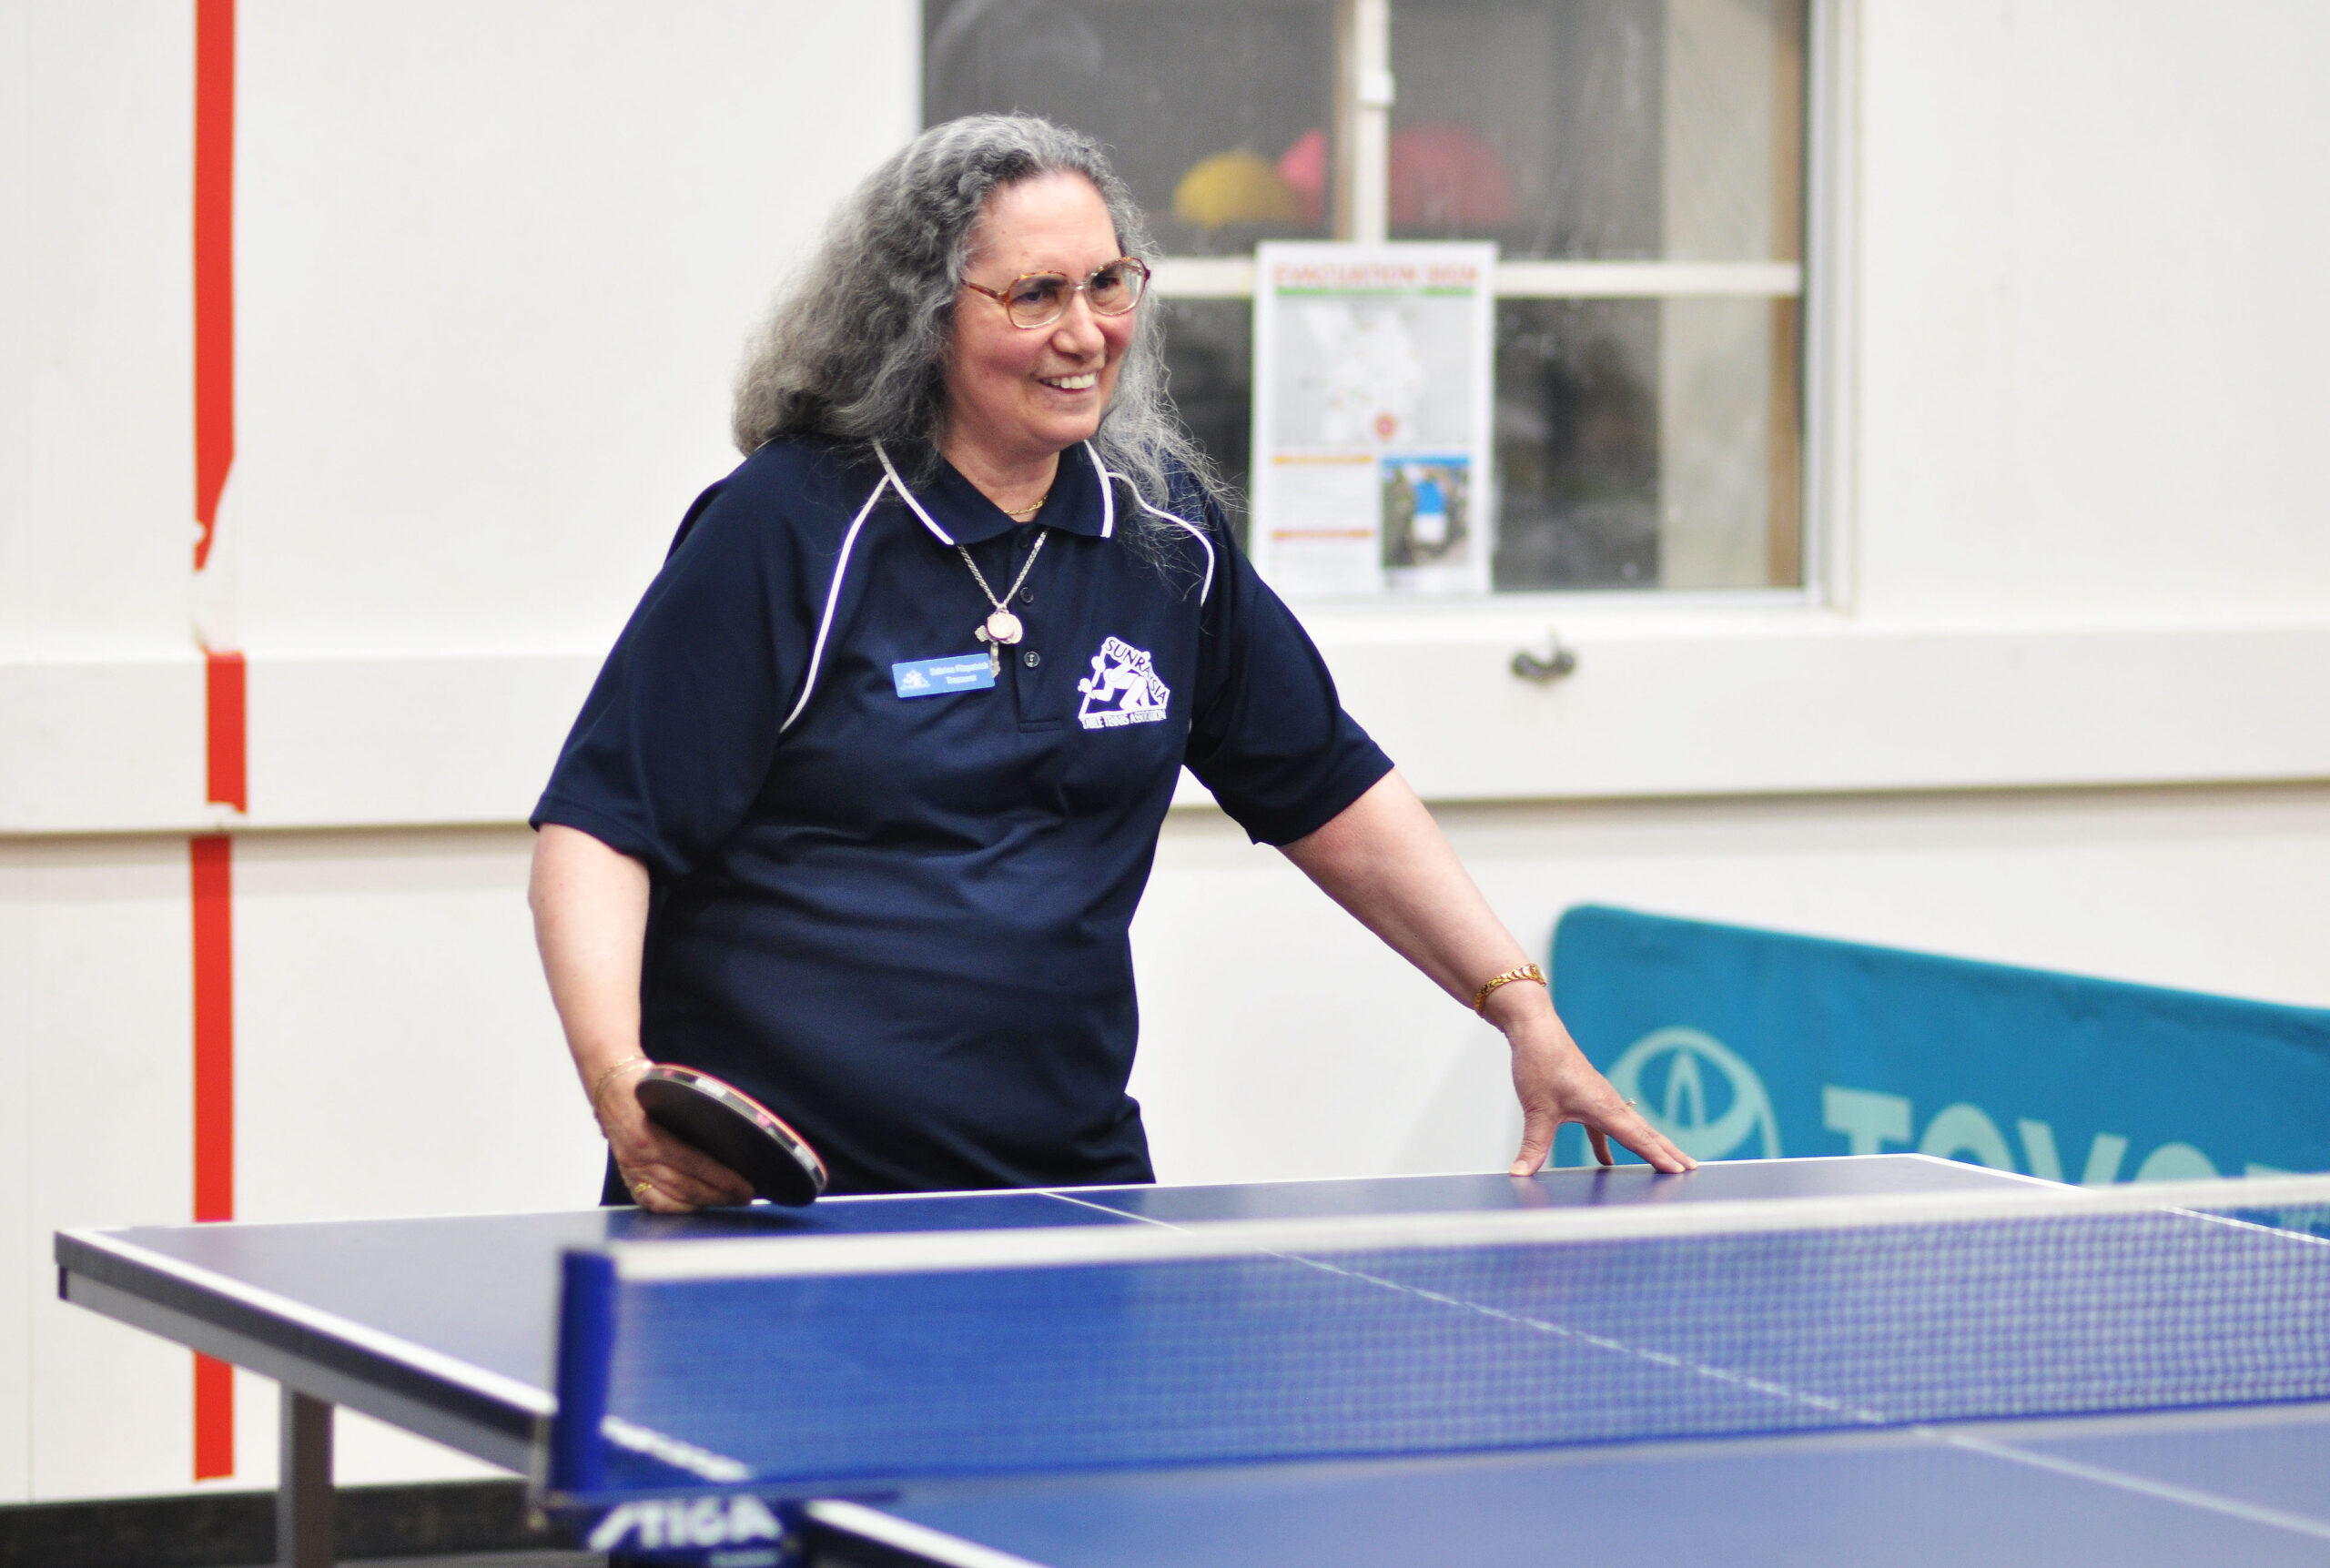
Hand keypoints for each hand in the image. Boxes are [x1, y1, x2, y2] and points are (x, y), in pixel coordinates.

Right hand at [592, 1060, 754, 1212]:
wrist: (611, 1091)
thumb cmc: (645, 1089)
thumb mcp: (672, 1096)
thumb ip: (694, 1117)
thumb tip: (730, 1137)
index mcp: (650, 1136)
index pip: (694, 1165)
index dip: (722, 1179)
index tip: (745, 1185)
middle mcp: (639, 1157)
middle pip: (686, 1186)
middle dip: (720, 1195)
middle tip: (744, 1196)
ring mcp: (632, 1171)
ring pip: (673, 1198)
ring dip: (705, 1202)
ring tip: (727, 1200)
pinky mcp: (629, 1178)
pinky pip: (654, 1203)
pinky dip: (678, 1208)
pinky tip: (696, 1206)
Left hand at [1504, 1018, 1695, 1176]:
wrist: (1535, 1030)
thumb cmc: (1541, 1063)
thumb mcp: (1536, 1110)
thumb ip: (1533, 1145)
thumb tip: (1521, 1174)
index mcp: (1603, 1107)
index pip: (1638, 1138)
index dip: (1658, 1156)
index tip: (1680, 1171)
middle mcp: (1609, 1103)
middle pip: (1646, 1132)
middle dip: (1669, 1152)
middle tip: (1692, 1169)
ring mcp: (1601, 1099)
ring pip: (1632, 1127)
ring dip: (1650, 1145)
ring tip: (1667, 1163)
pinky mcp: (1588, 1096)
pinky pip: (1608, 1126)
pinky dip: (1612, 1143)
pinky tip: (1607, 1161)